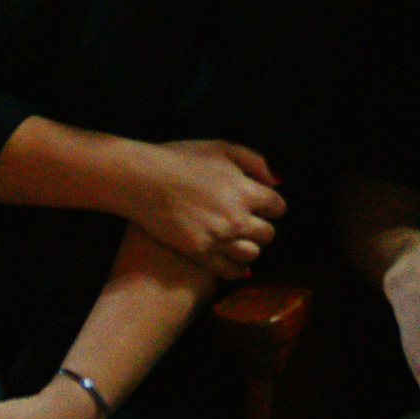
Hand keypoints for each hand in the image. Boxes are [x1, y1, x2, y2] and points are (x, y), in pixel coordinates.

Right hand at [123, 139, 284, 280]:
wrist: (141, 179)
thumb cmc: (179, 159)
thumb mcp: (221, 147)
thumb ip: (256, 162)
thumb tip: (278, 182)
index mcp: (244, 191)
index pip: (278, 207)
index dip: (270, 205)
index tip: (261, 205)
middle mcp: (236, 218)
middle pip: (268, 234)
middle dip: (260, 227)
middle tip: (246, 221)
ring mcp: (218, 238)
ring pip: (251, 254)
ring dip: (248, 247)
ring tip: (237, 239)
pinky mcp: (199, 254)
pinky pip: (229, 270)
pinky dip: (235, 268)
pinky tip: (231, 261)